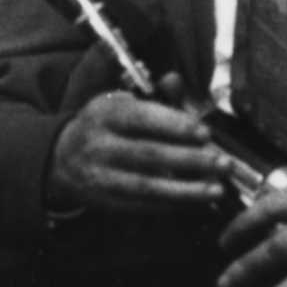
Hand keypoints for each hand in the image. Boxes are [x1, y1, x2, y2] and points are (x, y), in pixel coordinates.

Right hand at [45, 79, 228, 215]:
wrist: (61, 158)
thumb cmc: (106, 126)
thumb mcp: (121, 104)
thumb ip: (154, 96)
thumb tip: (175, 80)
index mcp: (106, 114)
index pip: (142, 119)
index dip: (175, 126)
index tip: (206, 133)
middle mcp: (99, 145)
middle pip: (148, 154)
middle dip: (190, 160)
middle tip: (224, 164)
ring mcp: (100, 177)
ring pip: (146, 186)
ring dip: (186, 191)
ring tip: (217, 190)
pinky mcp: (104, 202)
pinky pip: (141, 206)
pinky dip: (171, 206)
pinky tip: (197, 204)